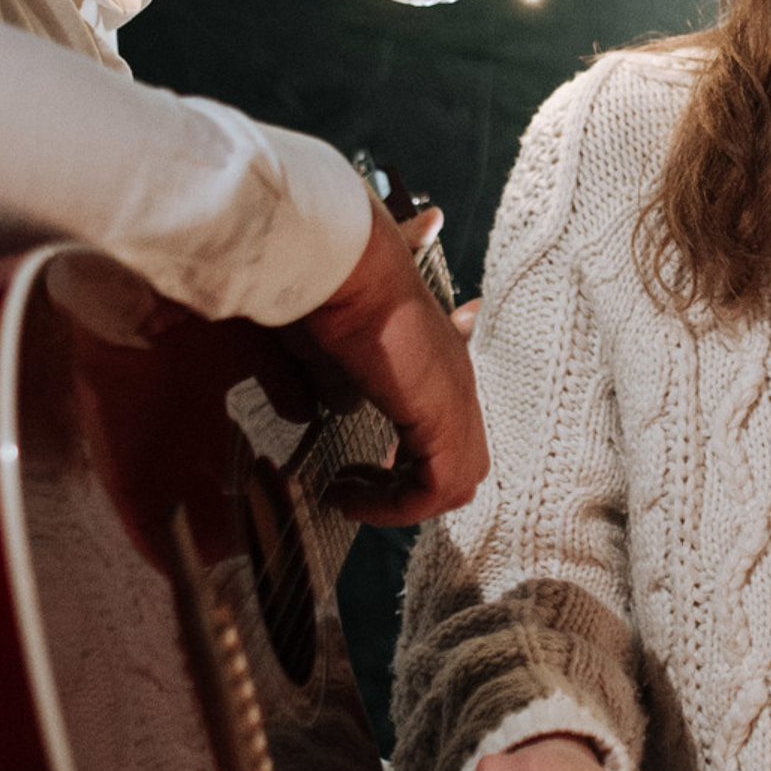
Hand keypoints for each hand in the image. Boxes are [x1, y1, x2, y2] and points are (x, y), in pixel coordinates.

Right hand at [297, 200, 486, 525]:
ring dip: (399, 504)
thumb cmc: (321, 290)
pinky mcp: (444, 413)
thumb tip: (312, 411)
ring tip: (345, 495)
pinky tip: (350, 496)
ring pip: (456, 480)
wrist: (337, 262)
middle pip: (458, 458)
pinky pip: (440, 487)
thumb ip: (325, 381)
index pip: (452, 415)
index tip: (363, 472)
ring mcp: (456, 394)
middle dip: (404, 488)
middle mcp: (454, 374)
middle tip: (349, 487)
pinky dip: (398, 507)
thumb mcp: (318, 345)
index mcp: (434, 353)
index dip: (413, 458)